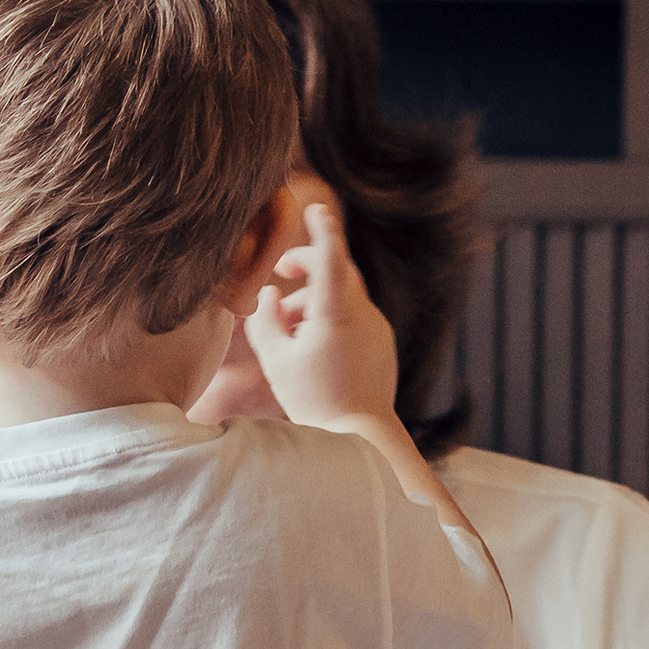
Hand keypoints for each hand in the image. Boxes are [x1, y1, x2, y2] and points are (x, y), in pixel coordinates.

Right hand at [244, 202, 397, 431]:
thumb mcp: (276, 360)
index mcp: (336, 314)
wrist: (360, 440)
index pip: (331, 257)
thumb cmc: (313, 401)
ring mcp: (378, 330)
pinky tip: (311, 348)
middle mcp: (363, 316)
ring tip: (287, 331)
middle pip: (337, 272)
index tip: (315, 208)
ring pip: (344, 297)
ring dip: (314, 302)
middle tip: (281, 274)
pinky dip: (332, 319)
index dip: (322, 229)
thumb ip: (266, 320)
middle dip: (307, 268)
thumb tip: (269, 295)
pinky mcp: (382, 346)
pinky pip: (355, 318)